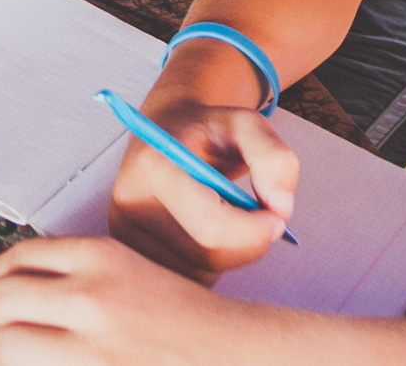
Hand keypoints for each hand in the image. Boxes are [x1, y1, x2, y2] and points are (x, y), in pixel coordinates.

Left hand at [0, 234, 230, 362]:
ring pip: (3, 346)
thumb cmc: (179, 322)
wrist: (233, 355)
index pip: (11, 261)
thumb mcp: (126, 273)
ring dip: (3, 354)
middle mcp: (90, 296)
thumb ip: (69, 276)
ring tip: (19, 358)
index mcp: (98, 257)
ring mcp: (92, 347)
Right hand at [108, 94, 297, 279]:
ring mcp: (126, 236)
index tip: (277, 218)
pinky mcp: (133, 257)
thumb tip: (280, 207)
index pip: (210, 225)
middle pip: (208, 255)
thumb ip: (273, 155)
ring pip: (201, 274)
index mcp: (153, 165)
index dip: (254, 229)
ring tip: (231, 219)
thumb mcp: (247, 124)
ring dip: (232, 255)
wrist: (167, 135)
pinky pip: (189, 281)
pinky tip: (213, 236)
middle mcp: (129, 204)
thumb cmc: (208, 131)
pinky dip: (214, 265)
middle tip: (260, 217)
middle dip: (248, 243)